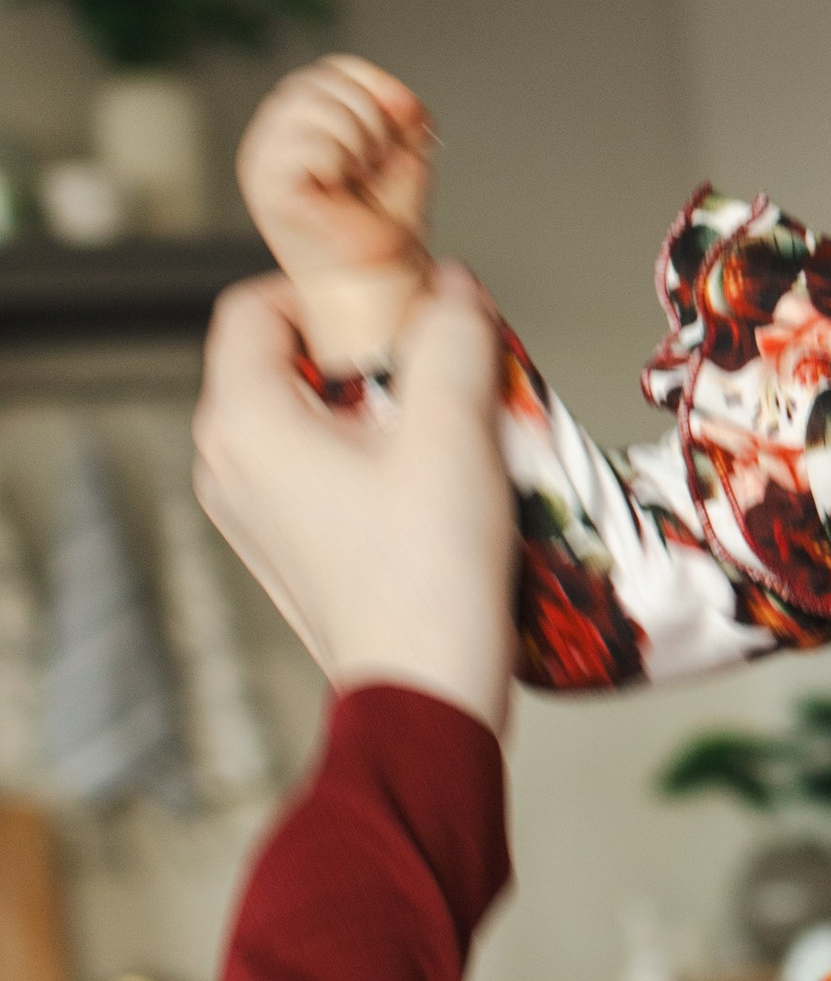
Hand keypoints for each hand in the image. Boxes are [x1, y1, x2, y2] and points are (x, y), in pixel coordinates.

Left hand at [192, 264, 517, 732]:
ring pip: (304, 416)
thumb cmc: (428, 576)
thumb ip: (451, 334)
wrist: (427, 694)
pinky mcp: (283, 549)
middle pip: (283, 359)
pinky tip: (432, 482)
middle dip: (363, 346)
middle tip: (438, 364)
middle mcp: (226, 464)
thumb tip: (450, 286)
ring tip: (445, 429)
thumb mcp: (454, 429)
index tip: (395, 300)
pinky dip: (366, 455)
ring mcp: (248, 513)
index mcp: (243, 422)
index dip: (326, 286)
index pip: (255, 303)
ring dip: (373, 404)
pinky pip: (314, 470)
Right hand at [236, 53, 436, 370]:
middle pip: (321, 82)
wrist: (379, 274)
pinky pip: (310, 143)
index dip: (376, 84)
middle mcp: (271, 136)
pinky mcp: (268, 186)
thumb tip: (400, 98)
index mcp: (297, 122)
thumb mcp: (401, 147)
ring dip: (359, 140)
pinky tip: (342, 187)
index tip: (408, 119)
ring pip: (316, 107)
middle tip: (376, 162)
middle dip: (370, 117)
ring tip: (360, 176)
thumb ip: (397, 109)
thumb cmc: (383, 218)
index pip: (333, 70)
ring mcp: (263, 160)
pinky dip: (341, 160)